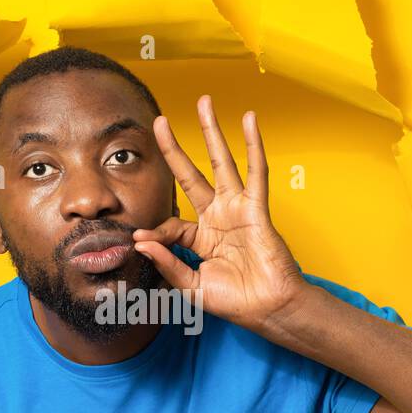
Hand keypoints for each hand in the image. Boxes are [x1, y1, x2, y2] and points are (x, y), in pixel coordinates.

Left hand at [133, 96, 305, 331]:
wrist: (269, 309)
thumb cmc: (237, 302)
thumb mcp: (192, 287)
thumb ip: (168, 265)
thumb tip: (142, 243)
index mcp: (201, 238)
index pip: (172, 225)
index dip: (156, 233)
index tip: (142, 242)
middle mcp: (218, 217)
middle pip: (192, 175)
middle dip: (175, 148)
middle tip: (159, 122)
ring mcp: (237, 209)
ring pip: (222, 163)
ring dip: (212, 132)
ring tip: (205, 103)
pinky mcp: (256, 208)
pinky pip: (256, 172)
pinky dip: (254, 145)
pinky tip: (249, 120)